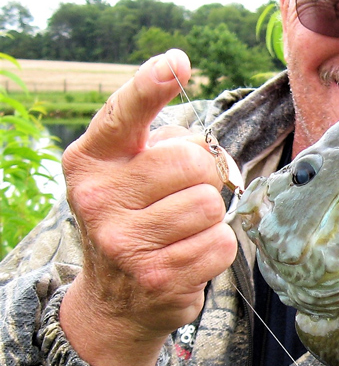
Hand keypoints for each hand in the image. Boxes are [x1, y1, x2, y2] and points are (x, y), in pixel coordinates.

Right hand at [59, 50, 237, 365]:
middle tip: (181, 197)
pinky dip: (215, 248)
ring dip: (210, 217)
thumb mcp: (126, 176)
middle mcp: (99, 199)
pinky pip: (220, 243)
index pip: (124, 115)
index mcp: (92, 162)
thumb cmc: (134, 220)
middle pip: (193, 162)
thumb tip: (202, 139)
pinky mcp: (158, 277)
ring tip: (182, 230)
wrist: (115, 302)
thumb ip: (156, 146)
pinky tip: (188, 255)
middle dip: (203, 177)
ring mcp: (125, 242)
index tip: (175, 63)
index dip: (151, 85)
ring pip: (211, 205)